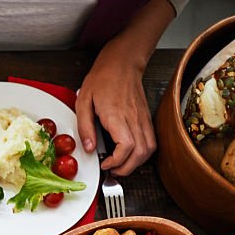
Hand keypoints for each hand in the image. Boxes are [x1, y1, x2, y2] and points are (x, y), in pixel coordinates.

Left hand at [76, 49, 155, 175]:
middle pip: (141, 152)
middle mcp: (134, 118)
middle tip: (112, 171)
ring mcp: (142, 118)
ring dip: (136, 163)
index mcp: (117, 115)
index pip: (127, 146)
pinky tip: (129, 154)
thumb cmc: (103, 78)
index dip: (117, 161)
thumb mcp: (83, 101)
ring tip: (120, 165)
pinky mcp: (146, 118)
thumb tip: (89, 148)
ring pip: (149, 149)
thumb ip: (85, 127)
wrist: (122, 62)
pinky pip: (151, 140)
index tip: (105, 164)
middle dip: (127, 169)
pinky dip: (142, 153)